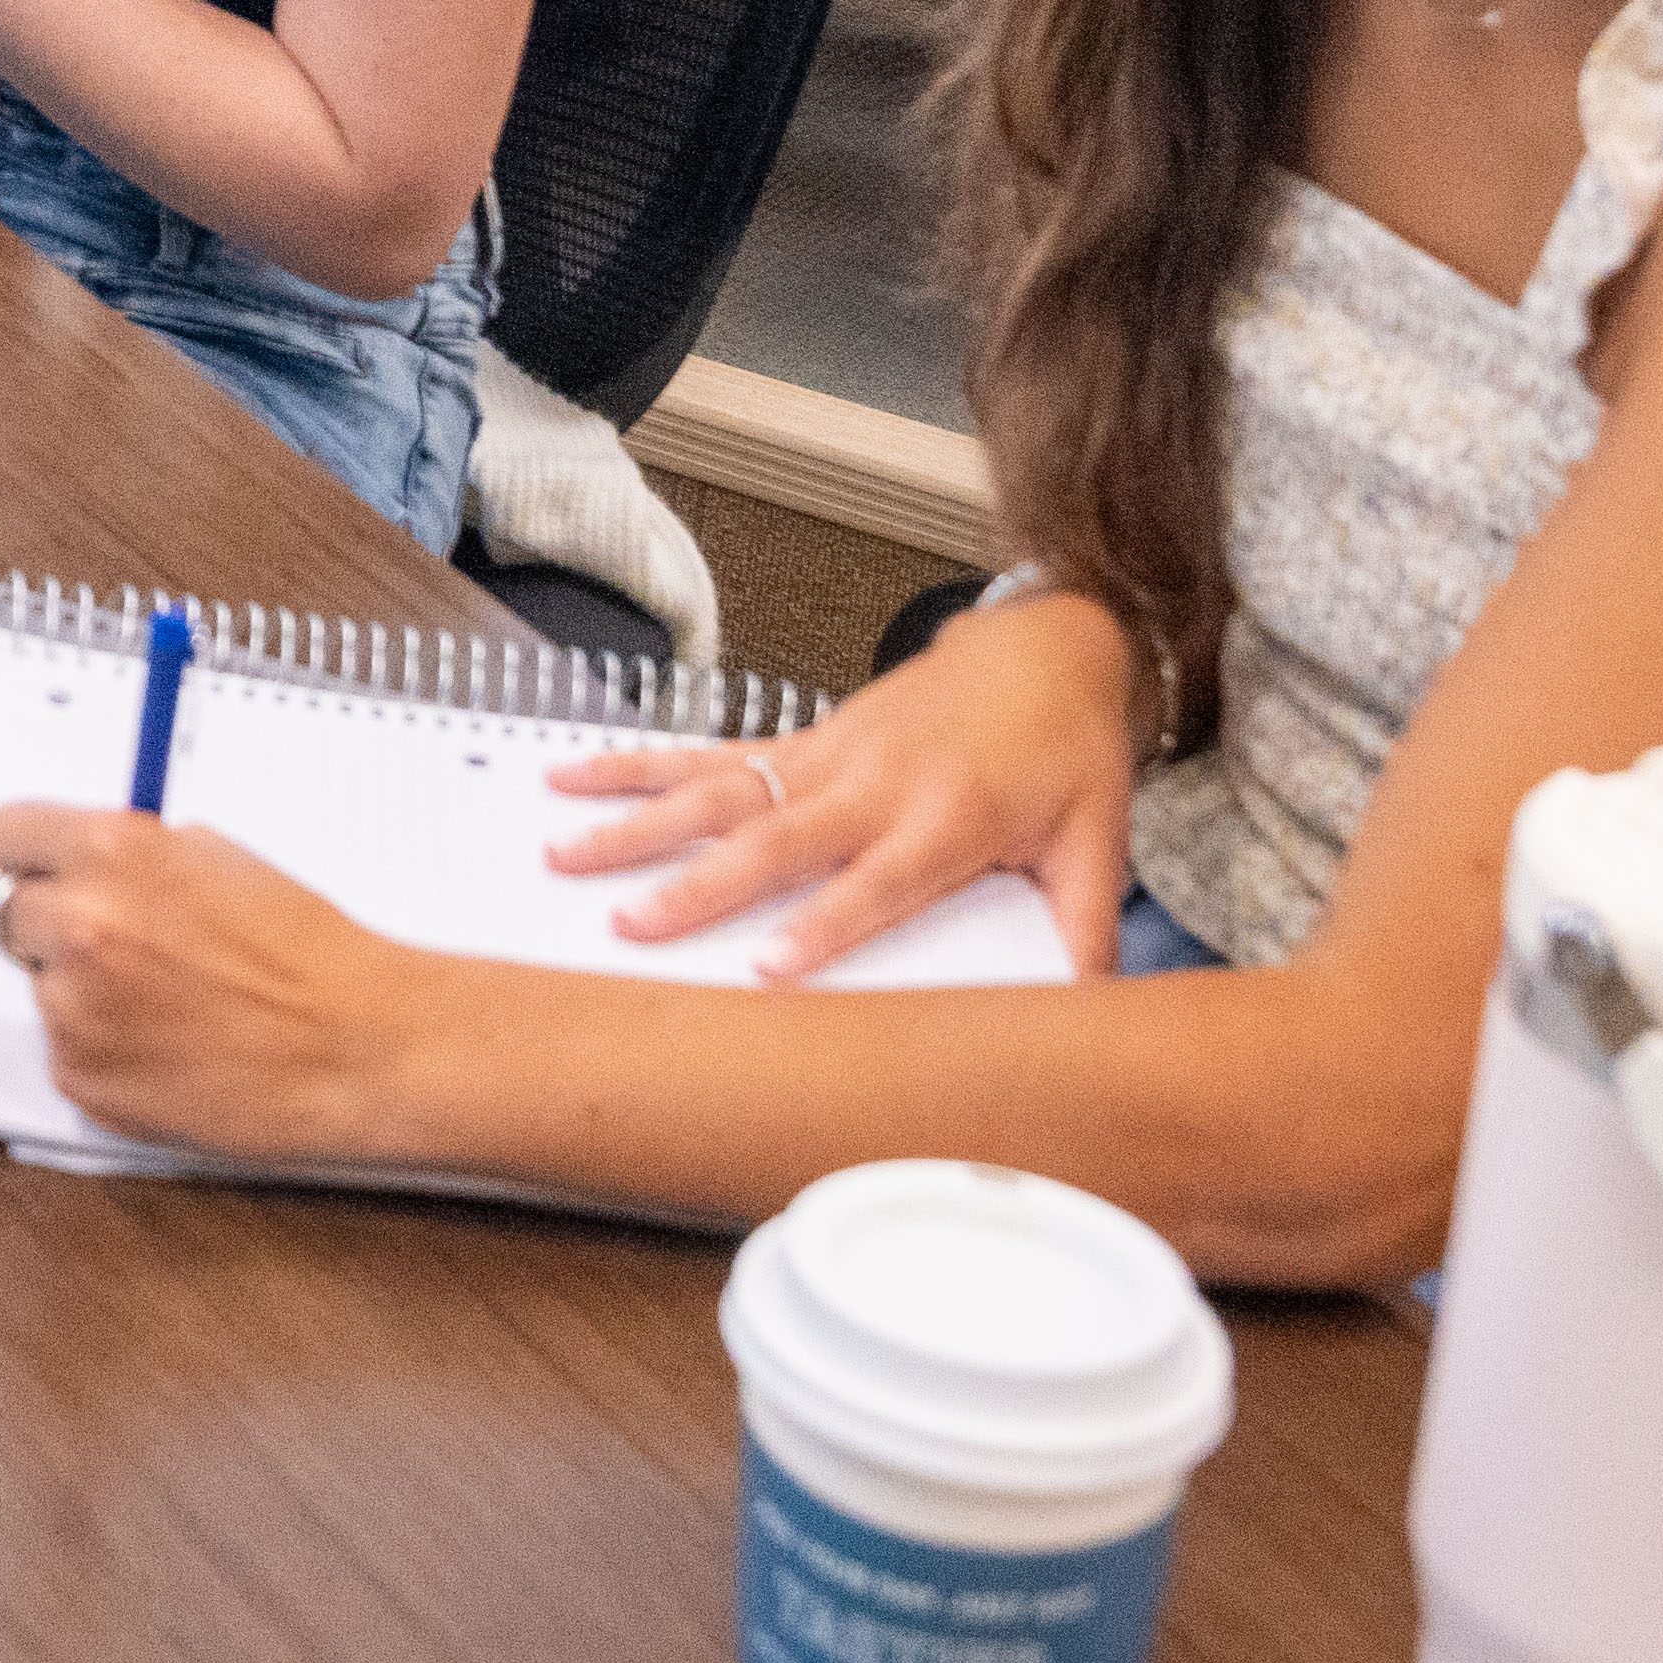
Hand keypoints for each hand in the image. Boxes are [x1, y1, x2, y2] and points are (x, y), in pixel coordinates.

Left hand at [0, 813, 498, 1160]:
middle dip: (47, 920)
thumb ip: (127, 854)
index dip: (27, 852)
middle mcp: (77, 926)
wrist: (355, 1047)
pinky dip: (101, 1045)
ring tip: (164, 999)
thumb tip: (68, 860)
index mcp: (108, 854)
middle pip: (1, 910)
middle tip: (111, 940)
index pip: (2, 833)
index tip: (36, 866)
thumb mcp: (215, 856)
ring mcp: (72, 1009)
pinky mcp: (80, 1078)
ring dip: (77, 987)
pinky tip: (167, 1044)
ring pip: (37, 983)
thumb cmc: (305, 952)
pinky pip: (65, 1046)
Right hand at [529, 588, 1143, 981]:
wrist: (1046, 648)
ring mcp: (829, 754)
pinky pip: (710, 754)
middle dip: (699, 884)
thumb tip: (1090, 1015)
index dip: (825, 926)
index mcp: (950, 819)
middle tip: (631, 924)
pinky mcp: (803, 740)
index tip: (767, 968)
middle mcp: (876, 784)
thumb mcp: (1098, 845)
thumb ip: (1085, 930)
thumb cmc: (1068, 753)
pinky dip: (638, 764)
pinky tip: (572, 774)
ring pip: (722, 791)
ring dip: (640, 821)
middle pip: (776, 840)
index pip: (880, 884)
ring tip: (565, 851)